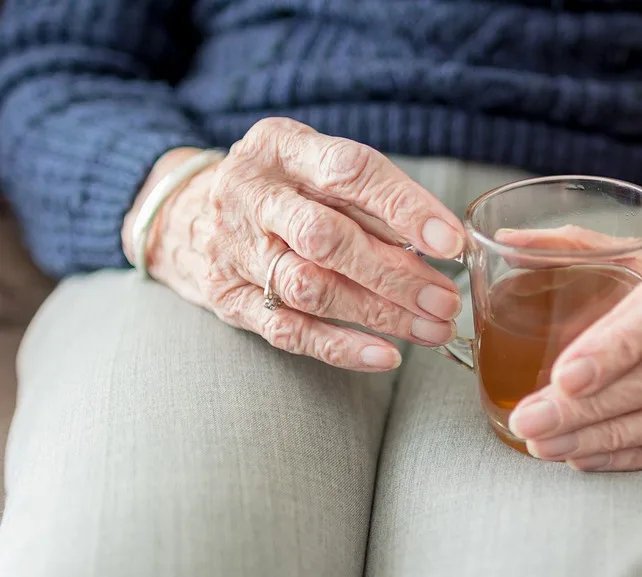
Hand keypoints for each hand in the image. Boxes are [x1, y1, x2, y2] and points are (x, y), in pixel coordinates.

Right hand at [122, 117, 464, 370]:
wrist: (183, 214)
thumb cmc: (280, 189)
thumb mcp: (314, 164)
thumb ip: (369, 197)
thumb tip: (443, 242)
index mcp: (280, 147)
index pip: (349, 171)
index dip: (405, 207)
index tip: (451, 241)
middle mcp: (251, 195)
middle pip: (328, 239)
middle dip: (396, 274)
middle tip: (447, 299)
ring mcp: (235, 250)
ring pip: (311, 289)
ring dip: (380, 313)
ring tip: (433, 329)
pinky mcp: (228, 299)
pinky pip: (288, 330)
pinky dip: (341, 347)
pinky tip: (386, 355)